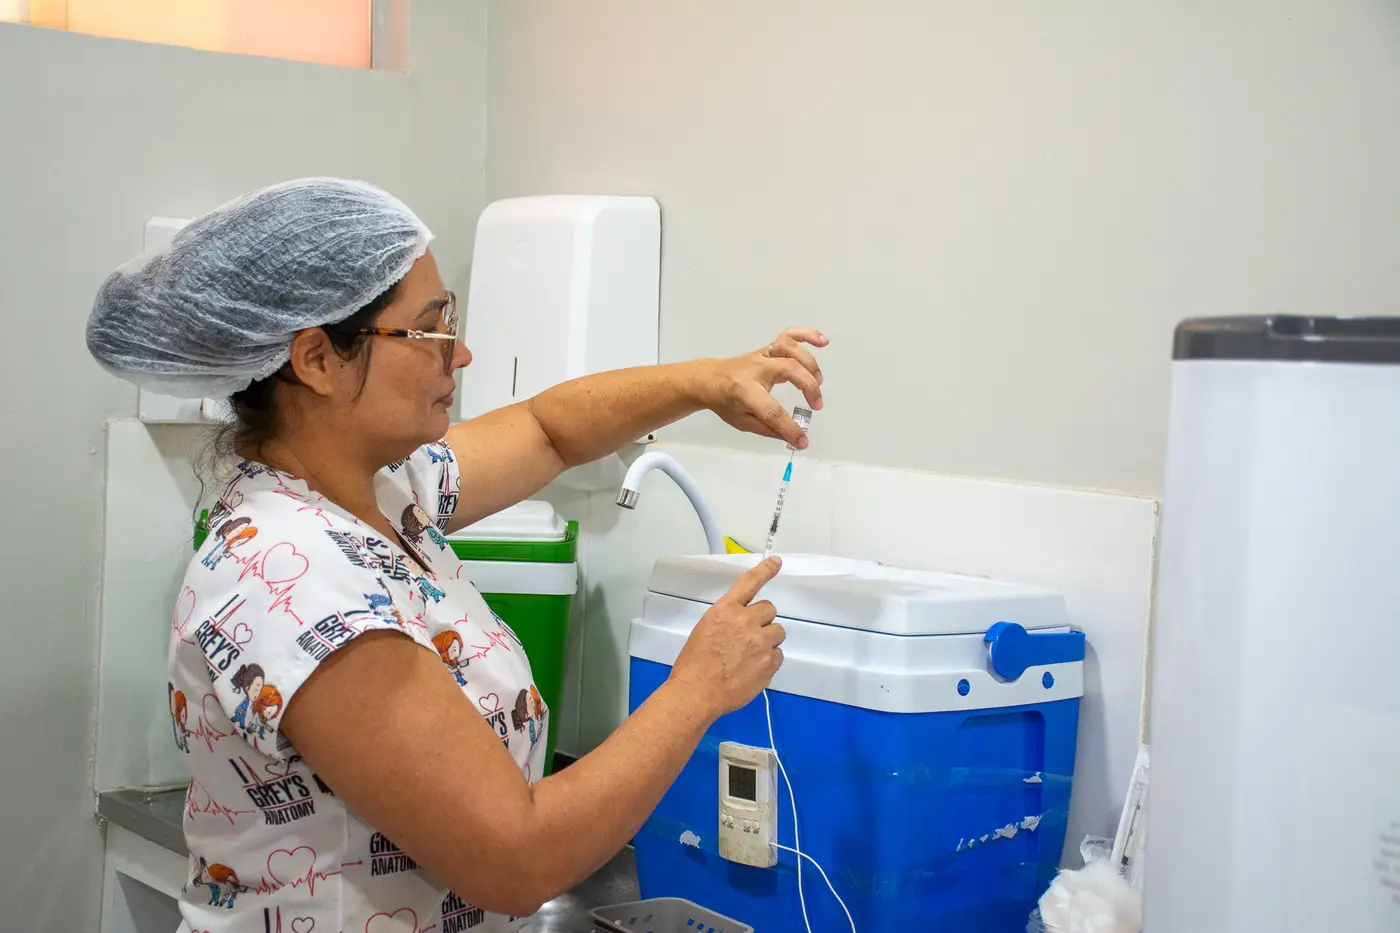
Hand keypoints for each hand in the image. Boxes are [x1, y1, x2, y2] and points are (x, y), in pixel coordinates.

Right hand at [669, 557, 786, 717]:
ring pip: (778, 631)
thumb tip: (744, 623)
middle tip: (749, 637)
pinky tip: (753, 669)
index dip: (765, 570)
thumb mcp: (706, 629)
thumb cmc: (694, 663)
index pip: (749, 583)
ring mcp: (760, 642)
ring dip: (768, 639)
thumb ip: (728, 620)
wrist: (697, 691)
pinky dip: (769, 660)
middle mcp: (746, 621)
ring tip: (750, 655)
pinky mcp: (769, 662)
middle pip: (769, 609)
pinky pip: (779, 654)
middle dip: (762, 621)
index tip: (777, 561)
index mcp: (725, 610)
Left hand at [696, 328, 827, 449]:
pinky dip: (807, 334)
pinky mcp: (767, 349)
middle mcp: (755, 369)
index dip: (789, 427)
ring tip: (820, 380)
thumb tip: (794, 437)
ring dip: (809, 363)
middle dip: (809, 388)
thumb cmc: (724, 402)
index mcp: (744, 391)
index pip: (771, 410)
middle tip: (816, 406)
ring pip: (790, 348)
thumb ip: (769, 429)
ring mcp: (762, 355)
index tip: (802, 441)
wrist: (708, 379)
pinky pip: (788, 335)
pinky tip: (822, 342)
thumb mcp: (742, 421)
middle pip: (789, 370)